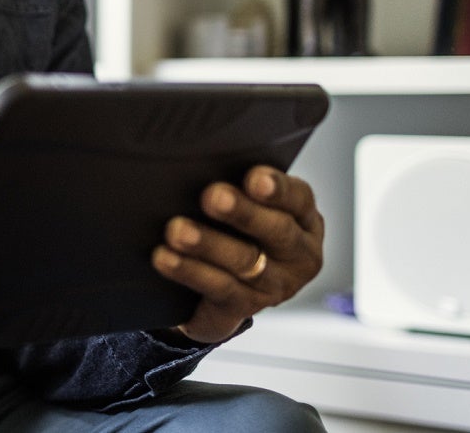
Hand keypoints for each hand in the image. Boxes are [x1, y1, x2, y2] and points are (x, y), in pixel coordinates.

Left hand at [151, 166, 324, 344]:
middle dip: (242, 212)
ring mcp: (276, 286)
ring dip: (208, 244)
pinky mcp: (246, 308)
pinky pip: (219, 289)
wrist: (222, 287)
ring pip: (244, 261)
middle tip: (212, 196)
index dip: (277, 188)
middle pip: (276, 231)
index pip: (298, 198)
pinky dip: (190, 271)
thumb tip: (201, 161)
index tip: (253, 177)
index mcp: (304, 220)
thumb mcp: (247, 204)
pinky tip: (165, 258)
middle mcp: (299, 255)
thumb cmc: (236, 229)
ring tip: (177, 230)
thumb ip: (237, 184)